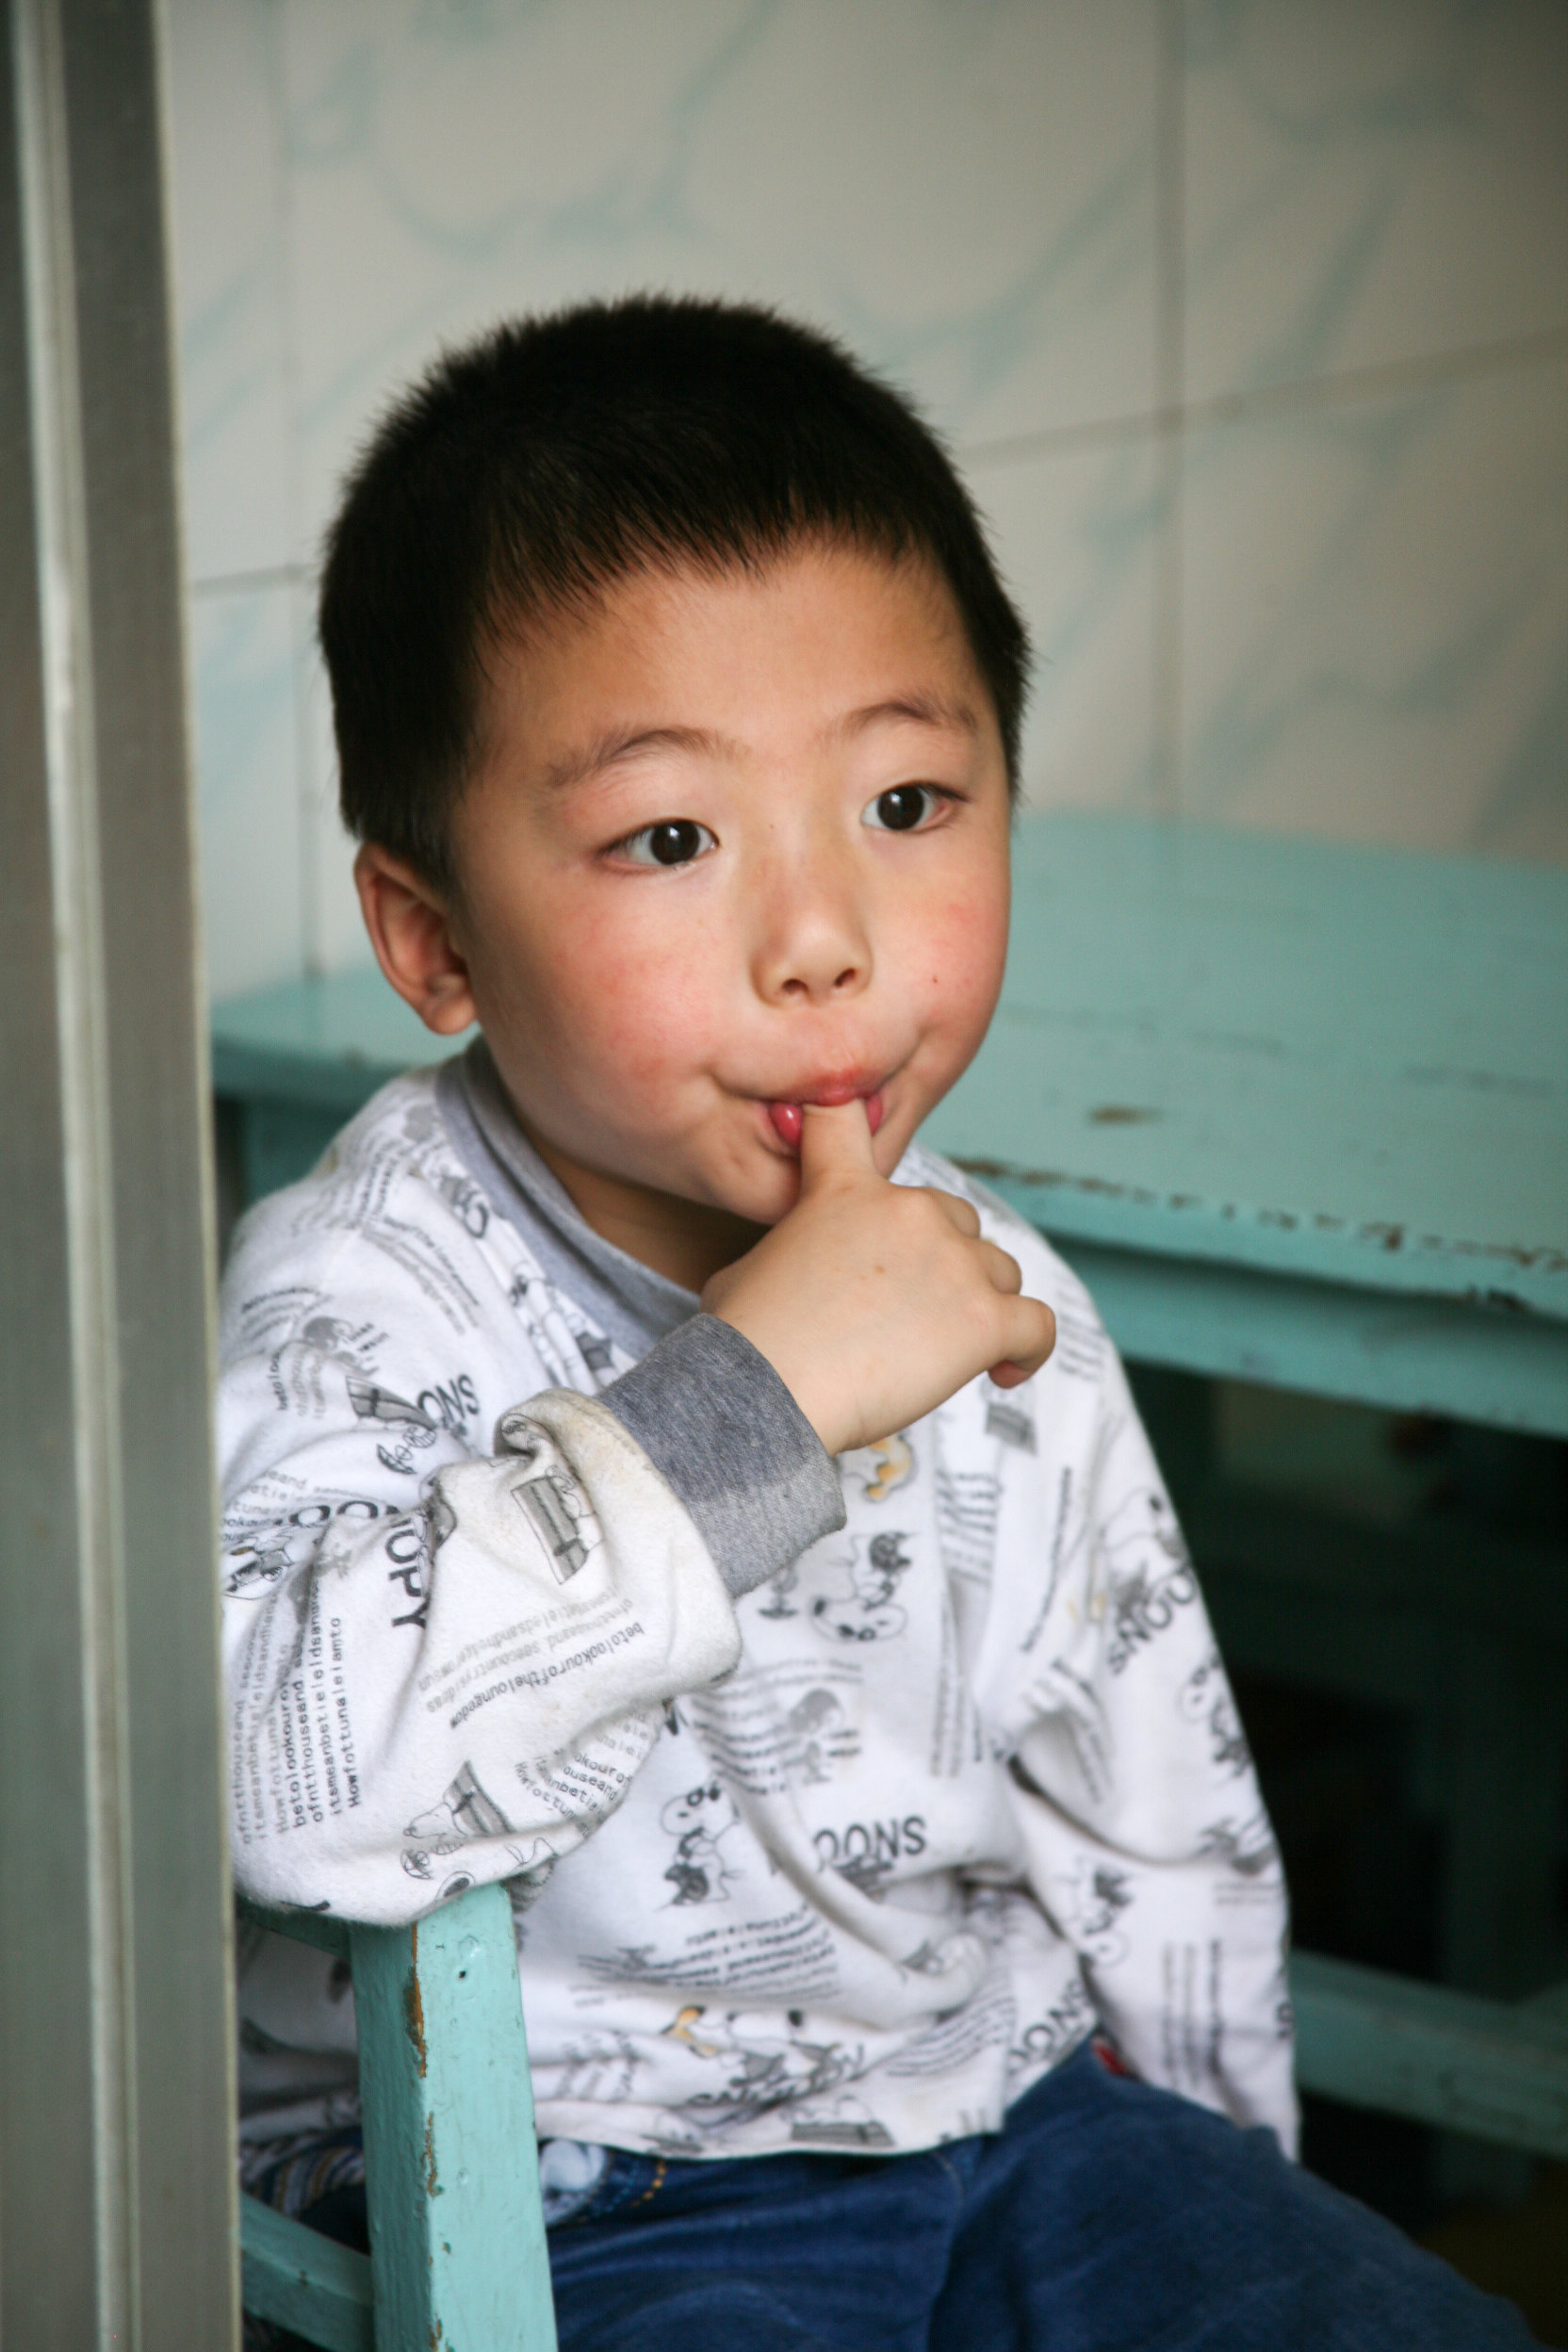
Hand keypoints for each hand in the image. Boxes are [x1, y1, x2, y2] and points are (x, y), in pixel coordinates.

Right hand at [701, 1100, 1055, 1457]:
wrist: (767, 1391)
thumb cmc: (746, 1341)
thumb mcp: (749, 1267)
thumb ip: (793, 1248)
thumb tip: (799, 1270)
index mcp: (844, 1188)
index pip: (851, 1116)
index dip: (861, 1113)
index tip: (868, 1130)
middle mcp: (908, 1210)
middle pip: (955, 1218)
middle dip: (941, 1260)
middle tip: (910, 1312)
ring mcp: (953, 1262)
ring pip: (999, 1270)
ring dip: (980, 1303)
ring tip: (948, 1350)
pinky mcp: (985, 1318)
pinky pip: (1038, 1325)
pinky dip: (1028, 1349)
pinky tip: (1004, 1371)